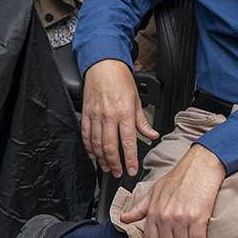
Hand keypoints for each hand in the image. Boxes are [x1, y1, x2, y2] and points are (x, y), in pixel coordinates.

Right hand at [81, 59, 158, 176]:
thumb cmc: (120, 80)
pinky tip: (93, 154)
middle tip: (118, 173)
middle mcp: (109, 116)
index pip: (128, 143)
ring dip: (101, 159)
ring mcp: (95, 115)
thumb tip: (152, 135)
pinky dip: (88, 147)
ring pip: (96, 144)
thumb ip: (142, 122)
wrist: (103, 65)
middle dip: (114, 164)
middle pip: (110, 147)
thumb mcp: (136, 100)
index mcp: (124, 113)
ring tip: (106, 167)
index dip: (130, 160)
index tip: (132, 170)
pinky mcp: (86, 113)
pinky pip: (85, 134)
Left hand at [120, 144, 225, 237]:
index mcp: (154, 211)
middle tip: (175, 234)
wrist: (199, 167)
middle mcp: (165, 216)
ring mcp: (180, 219)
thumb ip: (139, 208)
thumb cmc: (178, 178)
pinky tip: (197, 235)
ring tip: (186, 234)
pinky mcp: (197, 219)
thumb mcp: (154, 191)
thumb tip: (124, 218)